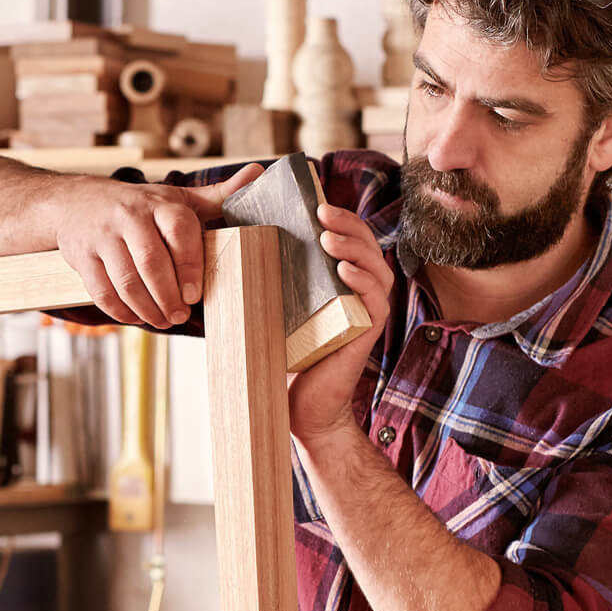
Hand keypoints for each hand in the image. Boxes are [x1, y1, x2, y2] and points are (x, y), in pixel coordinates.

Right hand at [55, 162, 263, 327]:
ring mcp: (102, 237)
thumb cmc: (139, 205)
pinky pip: (102, 291)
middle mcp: (129, 217)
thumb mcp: (177, 198)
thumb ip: (218, 196)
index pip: (178, 230)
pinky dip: (121, 311)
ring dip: (148, 309)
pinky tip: (136, 316)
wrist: (76, 202)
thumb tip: (258, 174)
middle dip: (169, 296)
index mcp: (159, 203)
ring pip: (126, 281)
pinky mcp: (81, 257)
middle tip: (180, 316)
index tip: (194, 294)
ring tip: (163, 320)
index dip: (189, 265)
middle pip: (151, 262)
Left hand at [287, 202, 393, 450]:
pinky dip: (363, 282)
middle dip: (348, 223)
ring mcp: (367, 313)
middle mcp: (360, 294)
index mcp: (342, 283)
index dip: (341, 217)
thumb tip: (234, 245)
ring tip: (329, 237)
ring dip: (355, 248)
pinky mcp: (368, 334)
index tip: (315, 201)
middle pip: (368, 246)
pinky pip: (377, 301)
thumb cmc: (288, 358)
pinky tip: (344, 271)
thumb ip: (271, 279)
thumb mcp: (277, 309)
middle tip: (321, 210)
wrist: (300, 409)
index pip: (351, 240)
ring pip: (377, 268)